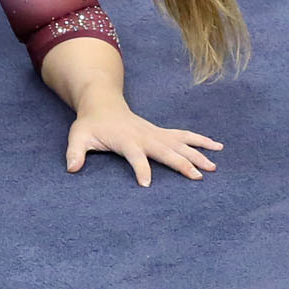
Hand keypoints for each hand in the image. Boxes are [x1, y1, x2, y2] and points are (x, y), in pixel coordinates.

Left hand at [65, 103, 221, 187]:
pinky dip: (201, 140)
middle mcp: (144, 136)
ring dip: (197, 153)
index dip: (140, 169)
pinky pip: (184, 136)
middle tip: (197, 176)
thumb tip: (72, 168)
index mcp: (125, 139)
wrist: (102, 103)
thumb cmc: (90, 124)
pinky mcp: (162, 133)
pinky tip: (217, 147)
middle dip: (181, 163)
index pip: (134, 156)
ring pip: (180, 143)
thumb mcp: (78, 137)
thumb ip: (75, 153)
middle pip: (165, 150)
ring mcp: (155, 133)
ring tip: (214, 166)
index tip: (146, 184)